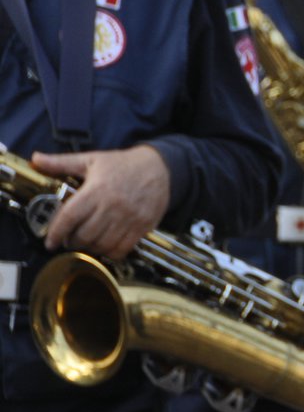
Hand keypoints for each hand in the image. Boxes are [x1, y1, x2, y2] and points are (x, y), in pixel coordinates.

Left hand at [32, 146, 170, 259]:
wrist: (160, 166)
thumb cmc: (123, 164)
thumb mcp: (91, 159)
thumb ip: (61, 162)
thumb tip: (35, 159)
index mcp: (97, 189)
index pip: (70, 216)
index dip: (56, 232)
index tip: (50, 241)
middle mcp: (113, 205)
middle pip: (85, 235)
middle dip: (73, 241)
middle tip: (69, 240)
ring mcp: (129, 217)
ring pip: (103, 244)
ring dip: (90, 248)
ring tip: (86, 242)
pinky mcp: (142, 225)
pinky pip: (122, 248)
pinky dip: (110, 252)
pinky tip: (105, 245)